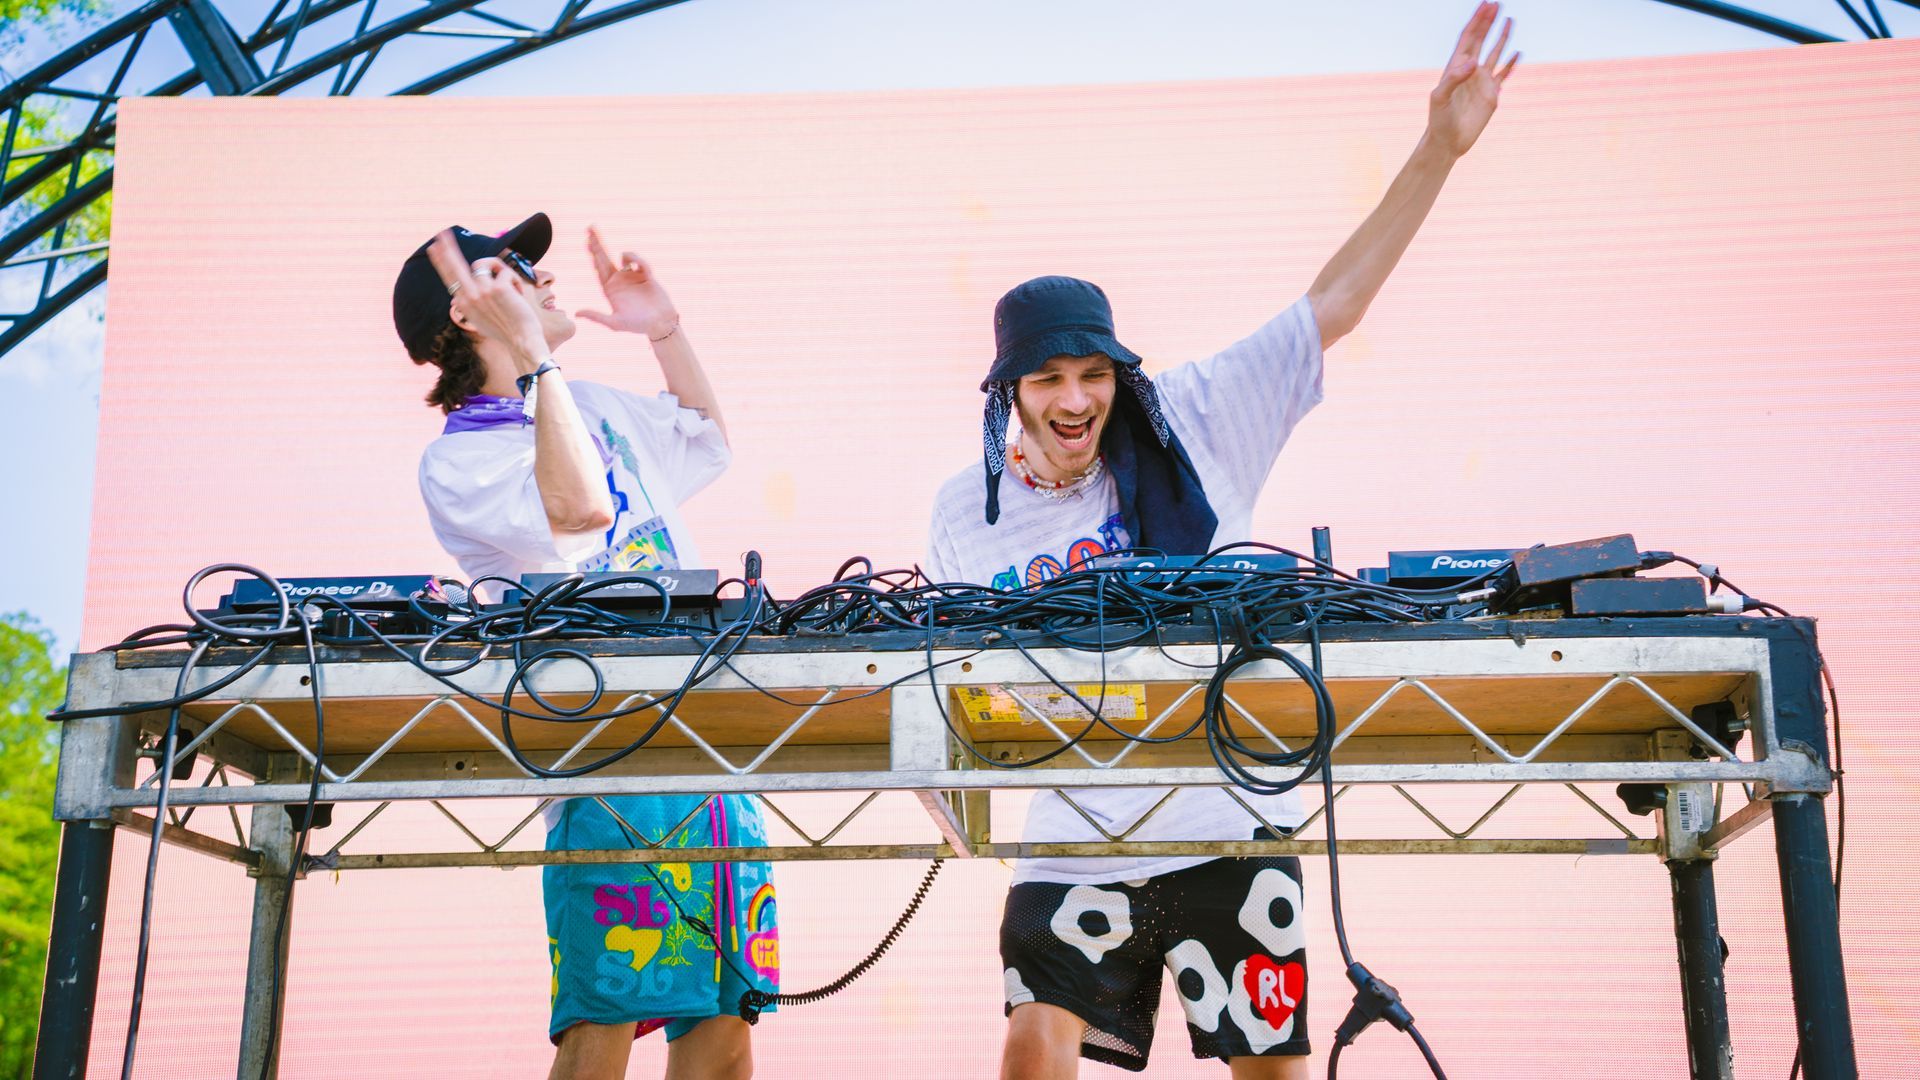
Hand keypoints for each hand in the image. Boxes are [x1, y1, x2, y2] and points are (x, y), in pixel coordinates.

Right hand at [425, 230, 547, 366]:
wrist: (521, 342)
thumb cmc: (506, 330)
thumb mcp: (482, 318)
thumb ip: (473, 301)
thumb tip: (464, 287)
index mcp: (463, 303)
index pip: (449, 277)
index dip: (442, 261)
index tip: (434, 247)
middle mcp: (468, 296)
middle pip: (455, 264)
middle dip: (448, 247)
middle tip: (443, 233)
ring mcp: (482, 291)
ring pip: (488, 264)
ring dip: (504, 274)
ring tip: (512, 292)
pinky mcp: (498, 288)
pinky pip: (506, 271)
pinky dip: (516, 282)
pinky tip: (519, 297)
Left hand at [575, 226, 679, 339]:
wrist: (661, 323)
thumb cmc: (637, 325)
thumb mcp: (615, 323)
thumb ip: (596, 317)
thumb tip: (576, 313)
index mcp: (609, 289)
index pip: (598, 267)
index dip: (592, 253)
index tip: (587, 240)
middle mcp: (619, 280)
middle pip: (604, 257)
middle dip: (597, 242)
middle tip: (590, 227)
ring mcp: (632, 276)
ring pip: (625, 257)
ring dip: (627, 255)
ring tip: (630, 264)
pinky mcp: (646, 275)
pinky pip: (639, 261)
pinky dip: (638, 260)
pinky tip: (637, 265)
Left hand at [1427, 2, 1518, 158]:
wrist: (1448, 141)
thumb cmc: (1439, 120)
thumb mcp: (1440, 99)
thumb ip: (1454, 79)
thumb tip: (1472, 63)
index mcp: (1455, 67)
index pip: (1467, 38)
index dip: (1476, 20)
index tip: (1486, 5)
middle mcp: (1469, 70)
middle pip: (1480, 39)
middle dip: (1487, 21)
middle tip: (1497, 3)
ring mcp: (1481, 81)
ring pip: (1494, 52)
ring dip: (1500, 36)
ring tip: (1508, 19)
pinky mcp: (1492, 94)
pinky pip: (1503, 74)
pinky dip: (1511, 63)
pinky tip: (1517, 52)